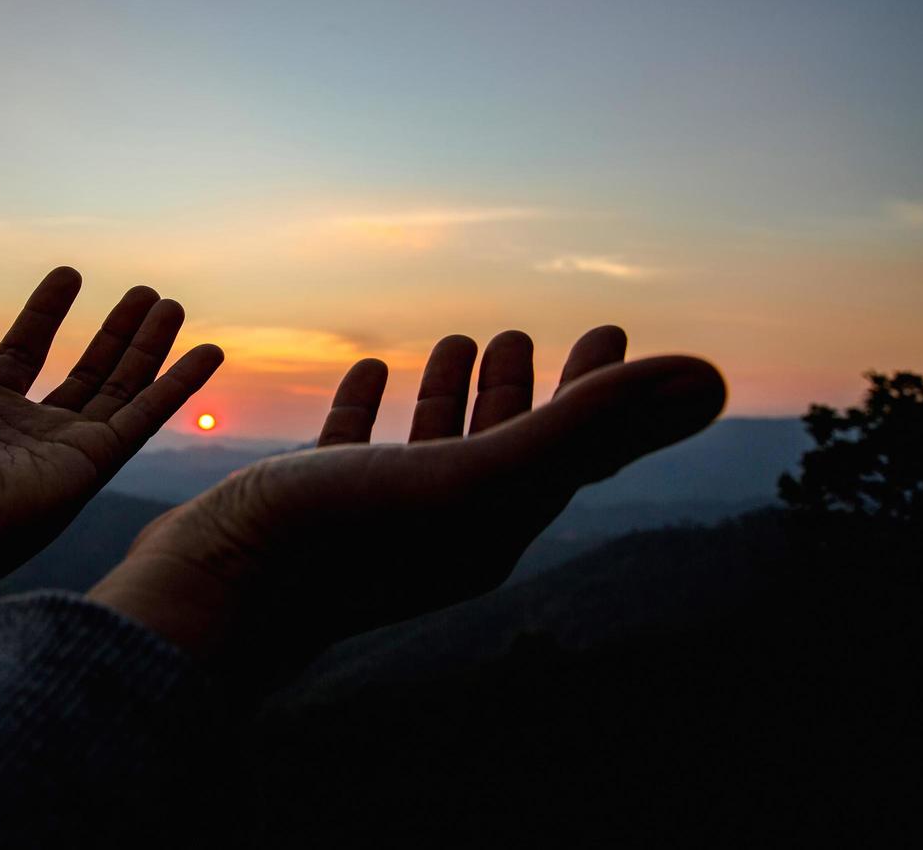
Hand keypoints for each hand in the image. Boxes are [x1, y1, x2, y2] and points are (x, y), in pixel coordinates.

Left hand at [0, 266, 222, 685]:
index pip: (24, 355)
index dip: (46, 314)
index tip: (69, 275)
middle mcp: (30, 438)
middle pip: (86, 375)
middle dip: (116, 334)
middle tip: (146, 294)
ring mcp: (65, 454)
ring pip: (122, 391)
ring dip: (149, 347)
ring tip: (172, 304)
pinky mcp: (93, 467)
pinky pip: (146, 418)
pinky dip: (179, 385)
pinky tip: (208, 351)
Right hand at [88, 326, 723, 680]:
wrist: (211, 595)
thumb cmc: (340, 540)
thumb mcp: (475, 475)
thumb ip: (588, 426)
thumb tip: (711, 378)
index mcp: (492, 528)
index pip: (567, 450)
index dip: (597, 390)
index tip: (609, 328)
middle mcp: (441, 527)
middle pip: (502, 448)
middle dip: (523, 389)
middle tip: (531, 333)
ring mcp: (375, 519)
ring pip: (429, 447)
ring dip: (451, 393)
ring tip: (461, 338)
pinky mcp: (314, 505)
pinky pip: (356, 445)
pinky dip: (373, 403)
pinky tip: (374, 366)